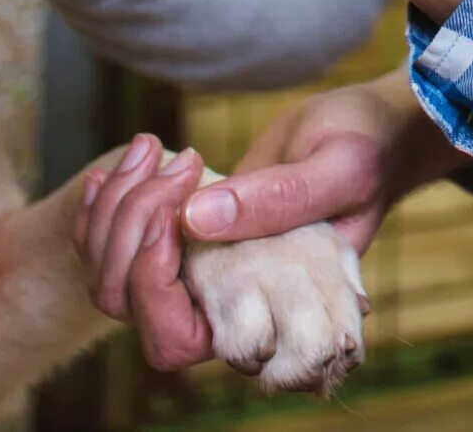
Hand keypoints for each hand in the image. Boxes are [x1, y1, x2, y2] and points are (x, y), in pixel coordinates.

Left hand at [80, 79, 425, 371]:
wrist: (370, 132)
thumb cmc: (369, 153)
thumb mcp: (340, 167)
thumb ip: (282, 197)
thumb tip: (196, 217)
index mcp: (270, 309)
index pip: (178, 340)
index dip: (154, 289)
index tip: (175, 214)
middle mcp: (226, 303)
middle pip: (128, 305)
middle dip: (126, 232)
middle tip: (172, 161)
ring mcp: (198, 273)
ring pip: (110, 275)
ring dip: (112, 210)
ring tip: (151, 148)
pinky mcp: (184, 239)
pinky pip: (113, 244)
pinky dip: (102, 204)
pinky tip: (120, 165)